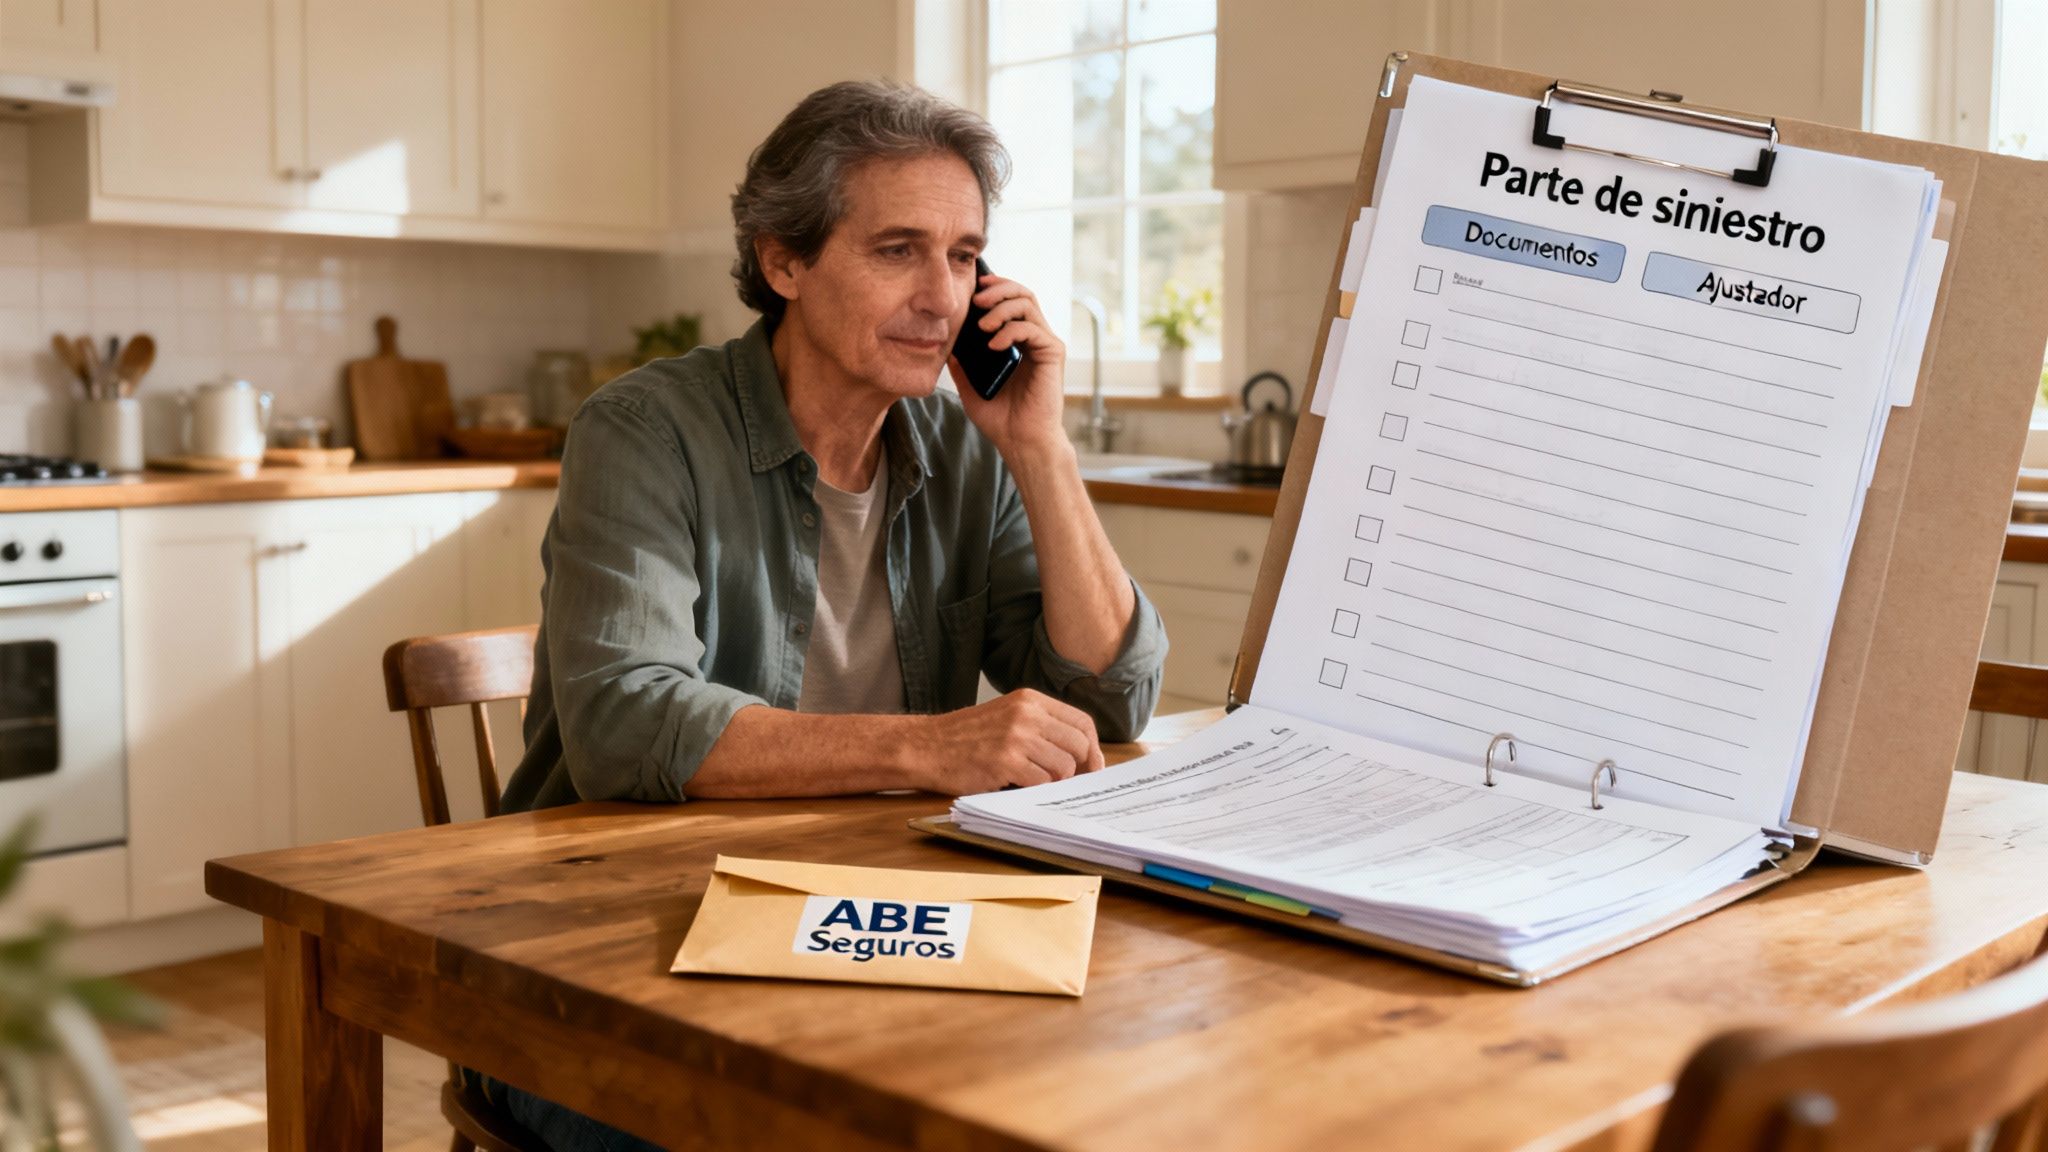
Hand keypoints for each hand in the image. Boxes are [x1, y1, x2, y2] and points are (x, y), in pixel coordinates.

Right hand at [909, 689, 1104, 794]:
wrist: (926, 746)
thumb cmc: (965, 737)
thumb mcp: (1007, 715)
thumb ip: (1040, 727)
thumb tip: (1080, 753)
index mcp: (1030, 700)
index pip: (1081, 722)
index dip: (1093, 747)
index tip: (1092, 765)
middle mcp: (1027, 714)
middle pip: (1078, 745)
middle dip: (1079, 768)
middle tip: (1069, 782)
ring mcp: (1017, 737)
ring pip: (1064, 766)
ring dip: (1054, 780)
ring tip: (1032, 780)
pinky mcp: (1006, 761)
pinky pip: (1041, 781)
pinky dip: (1035, 788)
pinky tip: (1018, 784)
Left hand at [949, 272, 1068, 463]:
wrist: (1021, 441)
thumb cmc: (1000, 417)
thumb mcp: (969, 385)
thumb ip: (960, 363)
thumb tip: (943, 342)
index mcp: (1017, 341)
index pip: (1010, 300)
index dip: (994, 287)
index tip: (973, 286)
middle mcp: (1034, 337)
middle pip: (1022, 293)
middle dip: (998, 289)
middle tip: (976, 298)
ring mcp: (1044, 344)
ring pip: (1028, 303)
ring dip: (1002, 307)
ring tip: (982, 325)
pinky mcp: (1053, 354)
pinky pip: (1032, 328)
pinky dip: (1011, 331)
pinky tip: (994, 345)